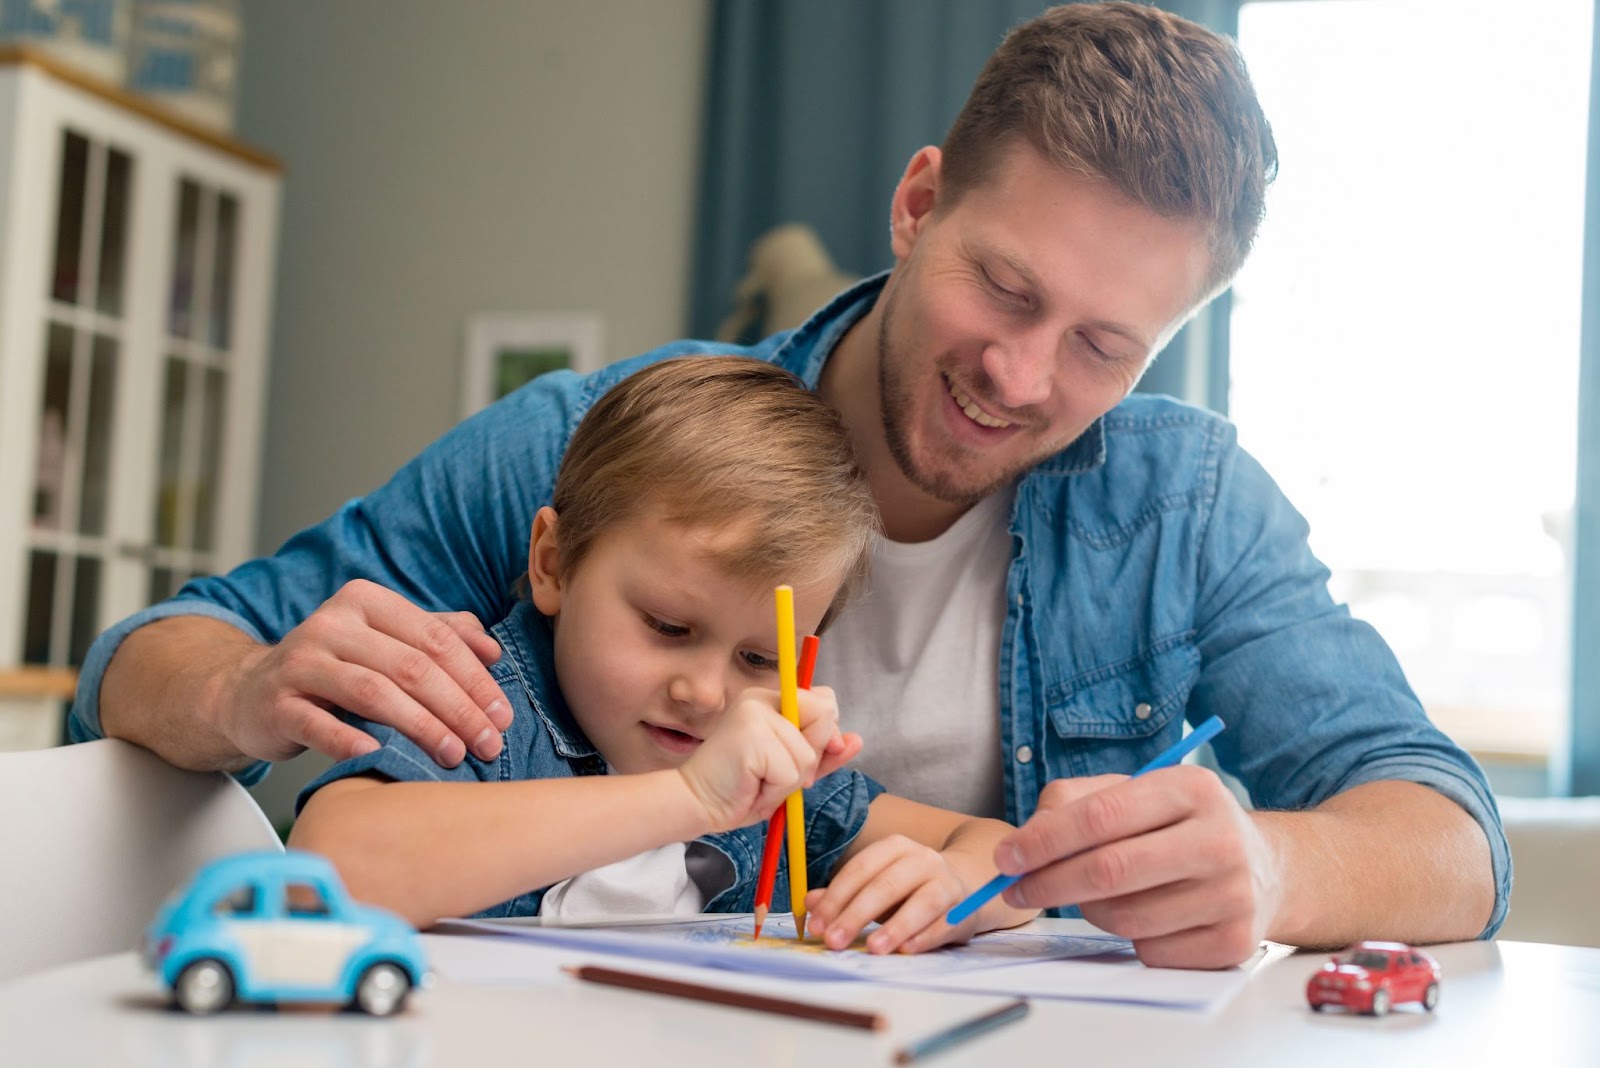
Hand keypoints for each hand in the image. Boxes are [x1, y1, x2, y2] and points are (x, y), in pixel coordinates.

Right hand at [222, 580, 508, 765]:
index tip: (503, 715)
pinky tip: (377, 755)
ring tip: (452, 754)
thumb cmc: (334, 668)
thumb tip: (492, 650)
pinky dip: (349, 740)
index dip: (475, 678)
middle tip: (487, 743)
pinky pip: (318, 723)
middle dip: (458, 708)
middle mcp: (332, 624)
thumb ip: (439, 635)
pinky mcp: (276, 703)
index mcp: (366, 601)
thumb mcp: (386, 641)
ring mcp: (300, 662)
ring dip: (421, 726)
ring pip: (373, 692)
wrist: (252, 692)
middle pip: (411, 666)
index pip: (436, 638)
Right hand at [677, 686, 861, 832]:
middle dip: (810, 757)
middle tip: (774, 773)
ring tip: (758, 783)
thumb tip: (857, 739)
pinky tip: (751, 787)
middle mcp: (762, 699)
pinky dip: (777, 791)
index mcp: (771, 699)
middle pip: (825, 717)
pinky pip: (791, 772)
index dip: (826, 731)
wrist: (698, 804)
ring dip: (789, 782)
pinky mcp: (752, 736)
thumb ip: (823, 754)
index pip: (824, 700)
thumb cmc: (742, 788)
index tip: (808, 754)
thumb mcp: (792, 770)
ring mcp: (755, 715)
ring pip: (808, 754)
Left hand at [803, 835, 974, 954]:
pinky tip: (906, 951)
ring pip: (921, 902)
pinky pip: (943, 923)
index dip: (836, 897)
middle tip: (834, 941)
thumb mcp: (875, 885)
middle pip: (886, 885)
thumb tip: (810, 904)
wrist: (961, 888)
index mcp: (894, 847)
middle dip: (856, 915)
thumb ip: (843, 893)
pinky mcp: (962, 908)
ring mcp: (945, 882)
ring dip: (895, 927)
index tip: (816, 925)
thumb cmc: (907, 890)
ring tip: (873, 948)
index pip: (860, 869)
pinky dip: (924, 938)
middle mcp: (921, 859)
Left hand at [997, 768, 1281, 967]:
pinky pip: (1150, 951)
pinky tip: (1143, 915)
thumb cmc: (1179, 826)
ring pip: (1124, 917)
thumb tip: (1026, 840)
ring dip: (1089, 912)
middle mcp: (1220, 839)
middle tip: (1016, 890)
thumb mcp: (1137, 792)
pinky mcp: (1233, 942)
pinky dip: (1129, 939)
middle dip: (1049, 883)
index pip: (1103, 815)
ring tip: (1091, 896)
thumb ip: (1074, 802)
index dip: (1045, 839)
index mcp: (1191, 788)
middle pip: (1110, 870)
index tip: (1007, 857)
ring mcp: (1232, 894)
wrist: (1263, 868)